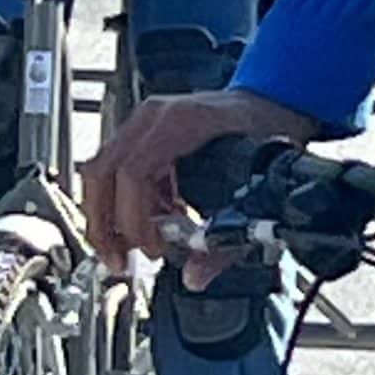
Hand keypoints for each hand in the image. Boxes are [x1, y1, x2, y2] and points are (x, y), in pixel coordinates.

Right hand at [80, 87, 305, 272]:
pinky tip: (153, 224)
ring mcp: (145, 123)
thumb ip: (227, 237)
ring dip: (109, 215)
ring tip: (131, 250)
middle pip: (102, 171)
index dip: (133, 218)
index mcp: (179, 122)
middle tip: (116, 260)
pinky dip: (126, 203)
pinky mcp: (145, 135)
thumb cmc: (267, 127)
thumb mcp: (256, 183)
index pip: (132, 172)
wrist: (272, 98)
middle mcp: (153, 118)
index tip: (150, 249)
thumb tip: (195, 276)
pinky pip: (118, 170)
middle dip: (102, 222)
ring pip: (103, 171)